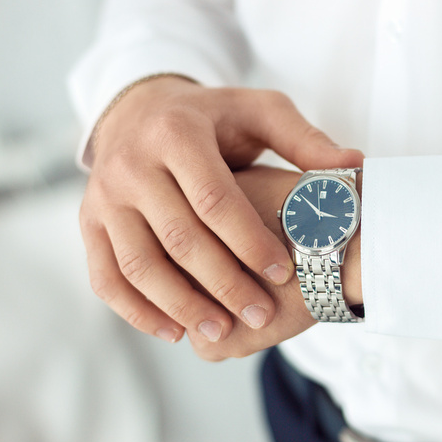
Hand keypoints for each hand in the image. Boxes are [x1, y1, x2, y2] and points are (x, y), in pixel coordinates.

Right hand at [79, 76, 362, 343]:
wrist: (140, 110)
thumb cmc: (212, 117)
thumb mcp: (259, 112)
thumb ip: (303, 139)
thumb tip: (352, 166)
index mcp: (176, 134)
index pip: (216, 199)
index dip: (250, 241)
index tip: (284, 271)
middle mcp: (131, 164)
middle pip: (179, 237)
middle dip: (224, 282)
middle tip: (261, 313)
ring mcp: (104, 196)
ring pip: (139, 263)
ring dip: (180, 305)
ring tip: (221, 331)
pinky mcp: (90, 222)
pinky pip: (105, 275)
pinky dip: (135, 309)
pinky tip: (173, 330)